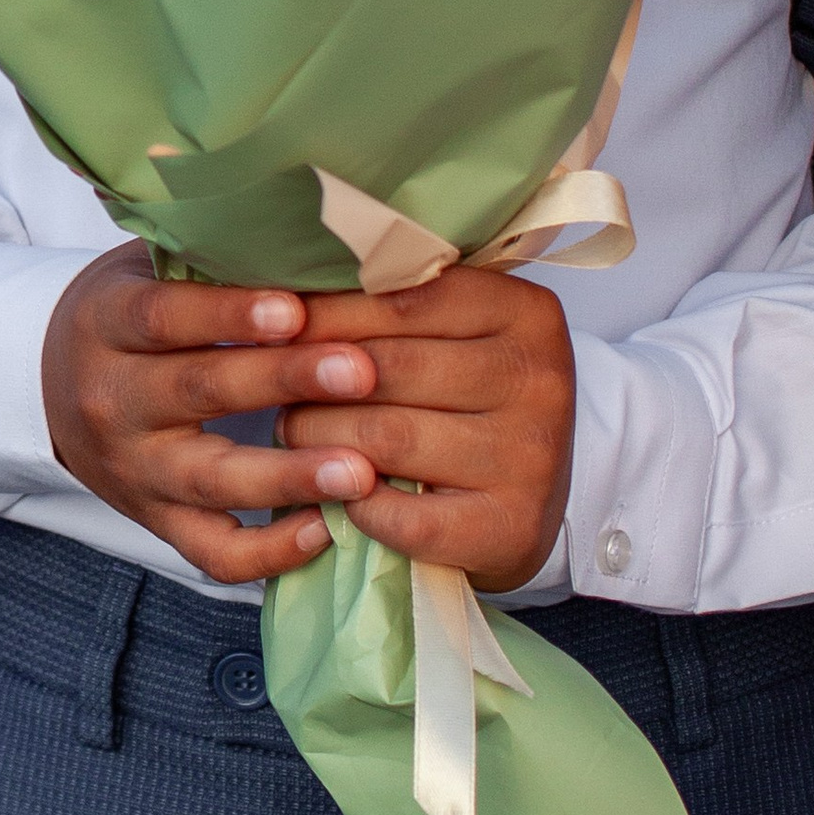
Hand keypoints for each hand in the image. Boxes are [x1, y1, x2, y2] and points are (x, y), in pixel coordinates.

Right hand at [43, 257, 373, 580]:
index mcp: (106, 324)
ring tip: (361, 471)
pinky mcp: (157, 523)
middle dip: (282, 382)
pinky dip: (270, 552)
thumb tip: (311, 238)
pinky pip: (212, 553)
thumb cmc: (129, 314)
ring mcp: (135, 471)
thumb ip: (206, 261)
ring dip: (290, 477)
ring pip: (211, 483)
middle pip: (197, 392)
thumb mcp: (143, 271)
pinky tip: (327, 530)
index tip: (296, 308)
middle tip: (360, 372)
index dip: (228, 314)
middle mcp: (113, 401)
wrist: (52, 387)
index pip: (163, 317)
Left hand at [279, 267, 575, 593]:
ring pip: (386, 438)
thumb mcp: (451, 334)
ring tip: (292, 430)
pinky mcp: (512, 528)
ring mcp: (530, 458)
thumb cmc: (468, 400)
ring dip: (318, 438)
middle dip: (312, 379)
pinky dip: (355, 503)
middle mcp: (540, 379)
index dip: (327, 312)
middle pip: (387, 368)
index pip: (402, 298)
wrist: (530, 499)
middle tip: (275, 385)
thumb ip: (392, 303)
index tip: (273, 321)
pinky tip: (338, 491)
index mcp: (525, 311)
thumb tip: (285, 286)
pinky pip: (404, 516)